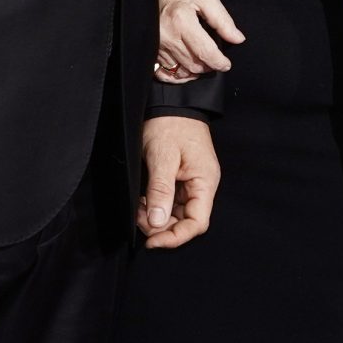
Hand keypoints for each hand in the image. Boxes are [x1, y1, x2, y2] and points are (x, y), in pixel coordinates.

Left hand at [139, 115, 219, 249]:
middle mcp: (202, 186)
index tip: (151, 241)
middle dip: (161, 227)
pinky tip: (143, 201)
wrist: (172, 101)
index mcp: (205, 182)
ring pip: (177, 214)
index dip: (175, 237)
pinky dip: (155, 206)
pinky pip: (171, 203)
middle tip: (138, 217)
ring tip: (138, 207)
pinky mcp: (181, 180)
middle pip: (186, 222)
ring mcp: (192, 183)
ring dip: (156, 217)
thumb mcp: (162, 157)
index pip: (197, 224)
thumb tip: (157, 223)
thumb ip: (160, 191)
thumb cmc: (170, 124)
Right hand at [155, 0, 242, 81]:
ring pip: (180, 71)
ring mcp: (157, 44)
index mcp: (182, 20)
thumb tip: (238, 39)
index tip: (226, 64)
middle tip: (216, 61)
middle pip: (193, 64)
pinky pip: (164, 73)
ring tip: (204, 62)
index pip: (204, 51)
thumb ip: (223, 21)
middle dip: (209, 66)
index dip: (218, 62)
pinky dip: (178, 75)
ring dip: (195, 71)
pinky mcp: (152, 49)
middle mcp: (167, 35)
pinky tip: (187, 70)